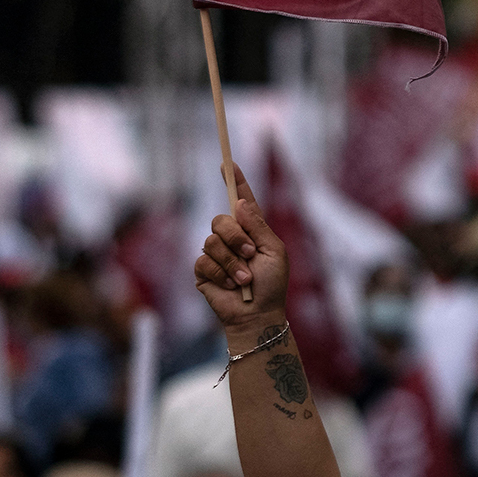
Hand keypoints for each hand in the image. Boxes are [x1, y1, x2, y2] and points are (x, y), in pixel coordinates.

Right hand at [193, 166, 289, 334]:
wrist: (258, 315)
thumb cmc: (272, 285)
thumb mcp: (274, 251)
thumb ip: (258, 227)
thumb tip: (241, 204)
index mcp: (252, 230)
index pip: (241, 200)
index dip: (234, 181)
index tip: (227, 162)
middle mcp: (232, 238)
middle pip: (221, 220)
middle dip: (236, 237)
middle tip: (250, 254)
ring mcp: (216, 254)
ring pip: (211, 241)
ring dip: (232, 262)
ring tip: (245, 279)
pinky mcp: (203, 271)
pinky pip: (204, 261)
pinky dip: (221, 274)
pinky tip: (232, 286)